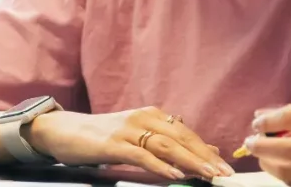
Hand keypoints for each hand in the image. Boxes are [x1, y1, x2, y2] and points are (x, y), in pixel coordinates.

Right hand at [25, 107, 234, 180]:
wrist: (65, 131)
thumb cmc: (103, 137)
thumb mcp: (139, 136)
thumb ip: (169, 142)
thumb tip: (207, 149)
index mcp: (152, 115)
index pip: (186, 133)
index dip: (206, 150)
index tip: (225, 166)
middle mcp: (143, 118)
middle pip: (181, 138)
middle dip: (205, 157)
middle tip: (224, 174)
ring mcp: (128, 130)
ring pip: (165, 146)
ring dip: (189, 161)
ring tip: (207, 175)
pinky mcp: (113, 144)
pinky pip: (141, 155)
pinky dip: (160, 166)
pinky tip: (174, 175)